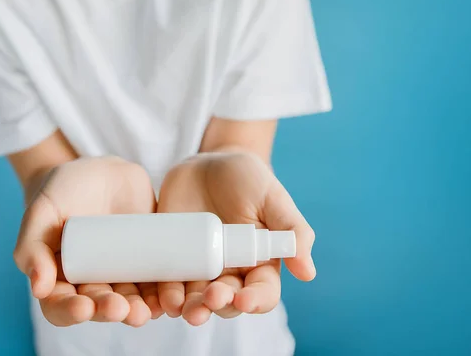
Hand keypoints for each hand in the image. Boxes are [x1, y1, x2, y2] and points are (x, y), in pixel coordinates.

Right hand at [13, 156, 161, 326]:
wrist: (101, 170)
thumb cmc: (62, 191)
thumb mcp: (42, 211)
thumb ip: (32, 245)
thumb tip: (39, 287)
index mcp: (61, 278)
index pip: (62, 306)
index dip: (71, 312)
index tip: (83, 307)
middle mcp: (93, 282)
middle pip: (100, 307)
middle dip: (110, 311)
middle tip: (121, 308)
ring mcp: (123, 272)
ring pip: (131, 301)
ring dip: (139, 310)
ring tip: (146, 311)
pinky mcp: (148, 260)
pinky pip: (157, 282)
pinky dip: (163, 294)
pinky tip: (169, 299)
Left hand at [156, 151, 315, 324]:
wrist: (207, 162)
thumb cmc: (247, 178)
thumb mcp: (273, 197)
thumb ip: (292, 230)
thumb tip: (308, 273)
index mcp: (259, 262)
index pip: (262, 292)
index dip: (255, 301)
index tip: (244, 300)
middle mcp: (230, 271)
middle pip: (227, 302)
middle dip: (219, 305)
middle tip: (211, 298)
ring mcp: (200, 266)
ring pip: (196, 300)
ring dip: (191, 309)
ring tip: (182, 308)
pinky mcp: (174, 257)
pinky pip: (169, 283)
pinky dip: (166, 295)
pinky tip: (163, 299)